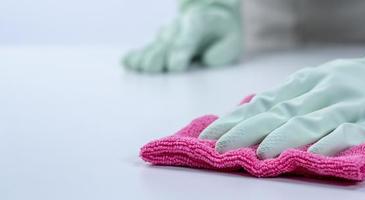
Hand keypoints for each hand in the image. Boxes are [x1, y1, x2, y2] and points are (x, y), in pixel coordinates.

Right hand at [123, 1, 241, 72]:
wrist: (211, 18)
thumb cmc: (223, 34)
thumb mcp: (233, 39)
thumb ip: (223, 50)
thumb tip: (207, 59)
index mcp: (199, 22)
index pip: (188, 37)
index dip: (181, 52)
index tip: (175, 67)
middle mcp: (178, 26)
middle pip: (167, 43)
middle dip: (160, 56)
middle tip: (153, 68)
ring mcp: (167, 34)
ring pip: (155, 46)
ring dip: (147, 57)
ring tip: (140, 68)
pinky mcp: (159, 44)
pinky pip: (146, 49)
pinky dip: (137, 56)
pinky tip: (127, 63)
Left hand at [199, 51, 364, 158]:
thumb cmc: (357, 82)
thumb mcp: (322, 82)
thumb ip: (293, 98)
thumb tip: (250, 115)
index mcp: (307, 80)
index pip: (265, 100)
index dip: (236, 118)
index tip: (209, 134)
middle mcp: (324, 88)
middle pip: (281, 111)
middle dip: (247, 130)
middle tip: (219, 148)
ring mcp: (350, 103)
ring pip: (311, 121)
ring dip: (282, 138)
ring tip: (257, 155)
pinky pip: (350, 132)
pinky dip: (330, 143)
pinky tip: (312, 156)